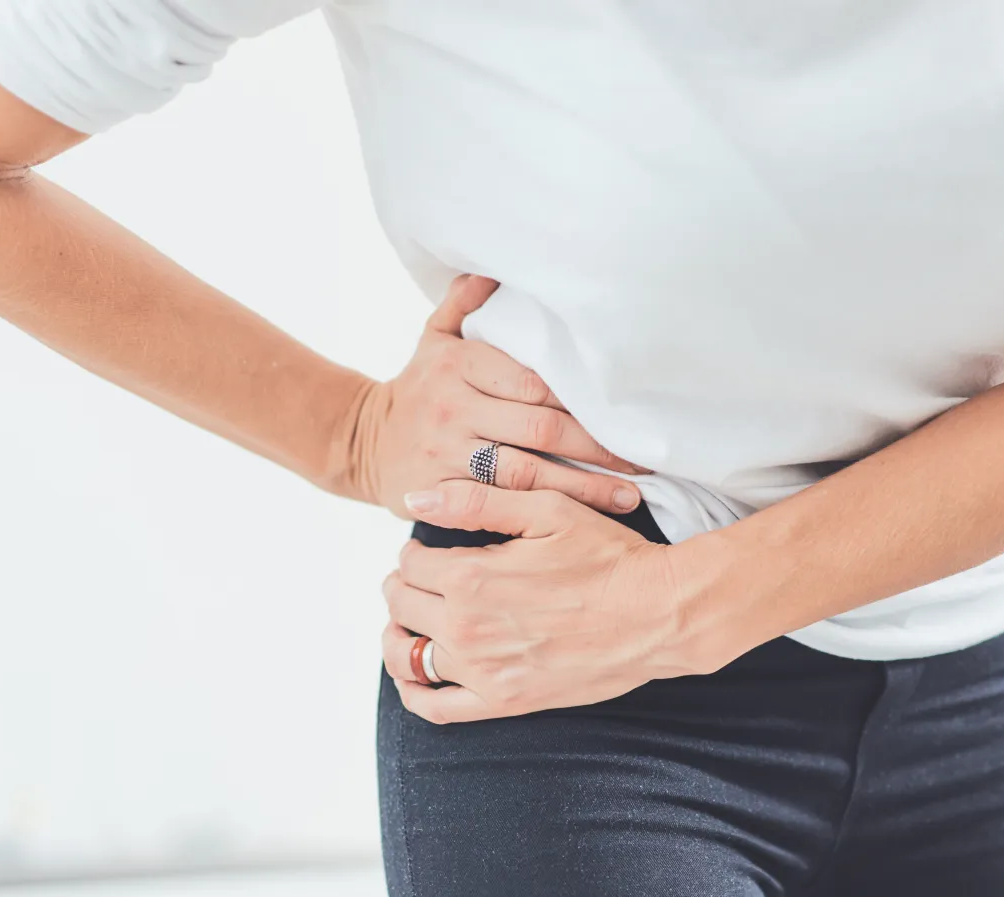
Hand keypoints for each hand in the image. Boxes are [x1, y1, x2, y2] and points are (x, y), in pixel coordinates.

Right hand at [353, 275, 648, 519]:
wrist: (359, 441)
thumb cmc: (416, 388)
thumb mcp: (432, 339)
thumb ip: (465, 304)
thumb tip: (495, 268)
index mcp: (459, 364)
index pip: (534, 382)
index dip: (582, 401)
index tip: (625, 415)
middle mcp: (453, 407)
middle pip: (540, 429)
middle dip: (597, 449)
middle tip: (643, 461)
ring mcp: (445, 453)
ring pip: (527, 473)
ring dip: (583, 488)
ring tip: (630, 497)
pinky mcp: (440, 494)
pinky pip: (500, 506)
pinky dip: (542, 514)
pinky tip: (579, 522)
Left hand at [380, 482, 699, 722]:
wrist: (658, 615)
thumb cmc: (609, 558)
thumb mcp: (548, 510)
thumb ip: (476, 501)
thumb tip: (416, 497)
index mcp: (472, 577)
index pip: (409, 562)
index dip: (416, 550)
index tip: (430, 549)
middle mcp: (468, 628)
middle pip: (401, 605)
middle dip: (404, 586)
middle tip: (424, 578)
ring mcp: (483, 670)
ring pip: (407, 655)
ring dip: (398, 635)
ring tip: (409, 622)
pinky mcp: (504, 702)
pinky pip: (435, 708)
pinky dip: (414, 692)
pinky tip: (418, 674)